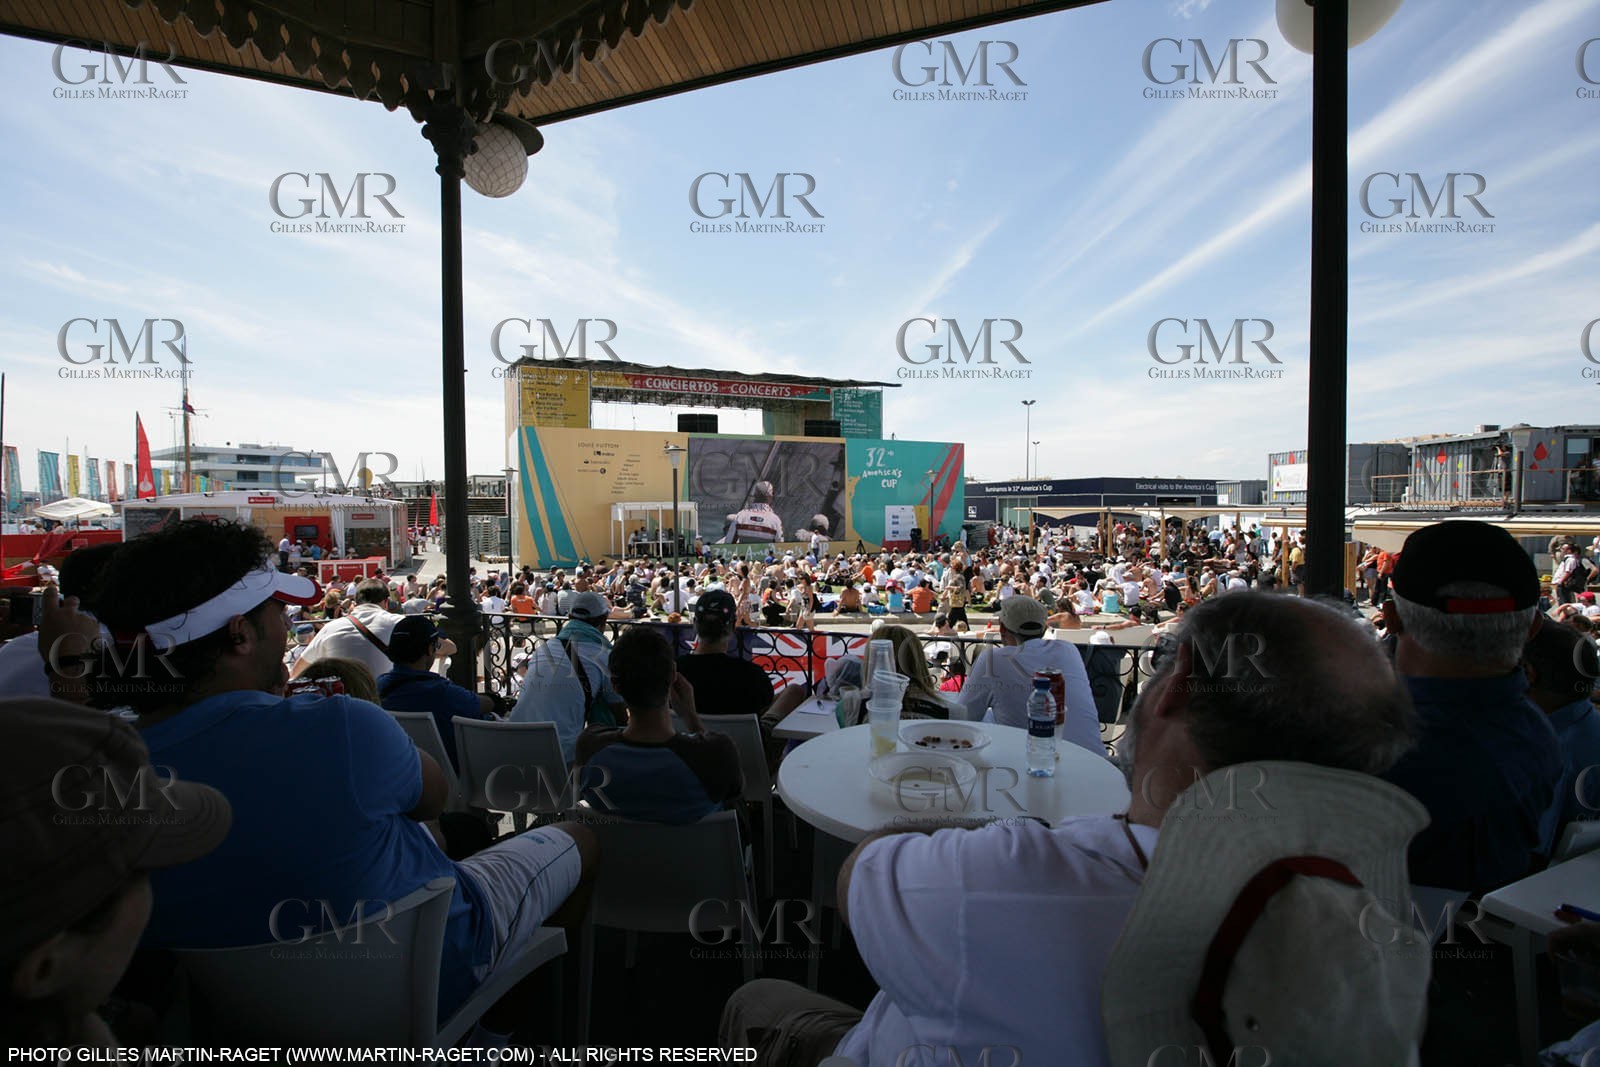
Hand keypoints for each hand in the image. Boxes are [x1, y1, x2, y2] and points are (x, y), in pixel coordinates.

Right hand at [38, 585, 100, 702]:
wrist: (72, 662)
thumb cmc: (54, 653)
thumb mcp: (44, 637)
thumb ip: (49, 625)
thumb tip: (53, 623)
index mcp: (51, 615)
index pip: (50, 594)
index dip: (52, 592)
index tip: (53, 592)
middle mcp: (68, 612)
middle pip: (72, 599)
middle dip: (72, 604)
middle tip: (70, 614)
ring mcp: (82, 617)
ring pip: (83, 616)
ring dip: (81, 623)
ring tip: (78, 638)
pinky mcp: (94, 624)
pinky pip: (91, 625)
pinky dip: (90, 631)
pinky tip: (86, 640)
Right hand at [668, 672, 701, 729]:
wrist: (689, 717)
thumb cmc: (682, 708)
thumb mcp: (673, 698)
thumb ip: (670, 688)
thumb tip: (665, 680)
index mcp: (686, 685)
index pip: (677, 674)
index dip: (669, 675)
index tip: (663, 679)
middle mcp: (688, 686)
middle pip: (677, 678)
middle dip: (670, 681)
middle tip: (663, 685)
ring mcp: (687, 690)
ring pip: (677, 683)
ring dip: (671, 686)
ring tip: (667, 692)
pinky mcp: (686, 693)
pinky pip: (678, 688)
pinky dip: (673, 689)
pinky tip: (670, 695)